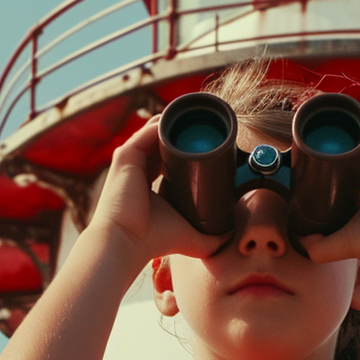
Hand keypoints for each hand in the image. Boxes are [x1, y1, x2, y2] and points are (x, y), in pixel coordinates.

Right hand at [85, 118, 223, 265]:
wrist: (127, 240)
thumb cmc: (155, 240)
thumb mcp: (190, 237)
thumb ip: (212, 237)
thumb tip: (232, 235)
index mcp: (148, 183)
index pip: (168, 158)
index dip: (187, 151)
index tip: (211, 149)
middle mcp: (138, 169)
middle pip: (163, 141)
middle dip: (185, 133)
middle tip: (211, 132)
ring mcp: (131, 160)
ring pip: (156, 131)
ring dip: (177, 123)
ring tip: (203, 119)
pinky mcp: (126, 154)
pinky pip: (148, 130)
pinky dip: (166, 123)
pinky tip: (185, 119)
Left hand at [299, 122, 359, 271]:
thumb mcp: (344, 242)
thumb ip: (320, 245)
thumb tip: (300, 240)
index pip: (354, 171)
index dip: (335, 166)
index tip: (313, 163)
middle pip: (359, 152)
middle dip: (339, 147)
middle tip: (312, 146)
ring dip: (347, 133)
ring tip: (321, 130)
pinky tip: (339, 123)